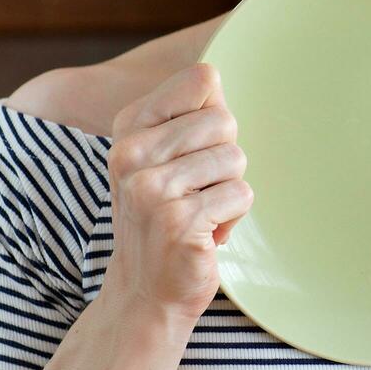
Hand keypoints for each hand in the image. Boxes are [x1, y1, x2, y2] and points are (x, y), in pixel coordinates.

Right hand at [101, 63, 254, 323]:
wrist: (144, 292)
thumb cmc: (166, 214)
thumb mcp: (162, 156)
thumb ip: (187, 115)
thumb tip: (215, 77)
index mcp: (130, 124)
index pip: (203, 78)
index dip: (215, 113)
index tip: (194, 148)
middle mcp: (132, 152)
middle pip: (225, 120)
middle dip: (225, 158)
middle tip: (197, 190)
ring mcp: (151, 187)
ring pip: (236, 159)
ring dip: (229, 191)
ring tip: (199, 213)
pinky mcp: (177, 221)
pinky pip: (241, 195)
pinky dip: (232, 218)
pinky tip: (203, 235)